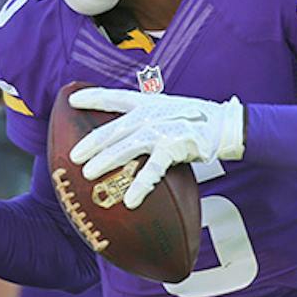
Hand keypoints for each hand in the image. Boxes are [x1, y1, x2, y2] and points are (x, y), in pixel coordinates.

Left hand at [68, 88, 243, 208]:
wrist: (224, 124)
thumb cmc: (193, 118)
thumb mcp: (166, 108)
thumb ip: (145, 116)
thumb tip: (123, 130)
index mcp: (148, 103)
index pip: (116, 97)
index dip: (94, 97)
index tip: (72, 100)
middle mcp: (151, 114)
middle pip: (115, 128)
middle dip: (92, 142)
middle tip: (73, 155)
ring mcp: (162, 130)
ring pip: (127, 146)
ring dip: (106, 160)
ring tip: (88, 174)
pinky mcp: (174, 147)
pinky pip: (153, 170)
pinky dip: (141, 185)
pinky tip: (130, 200)